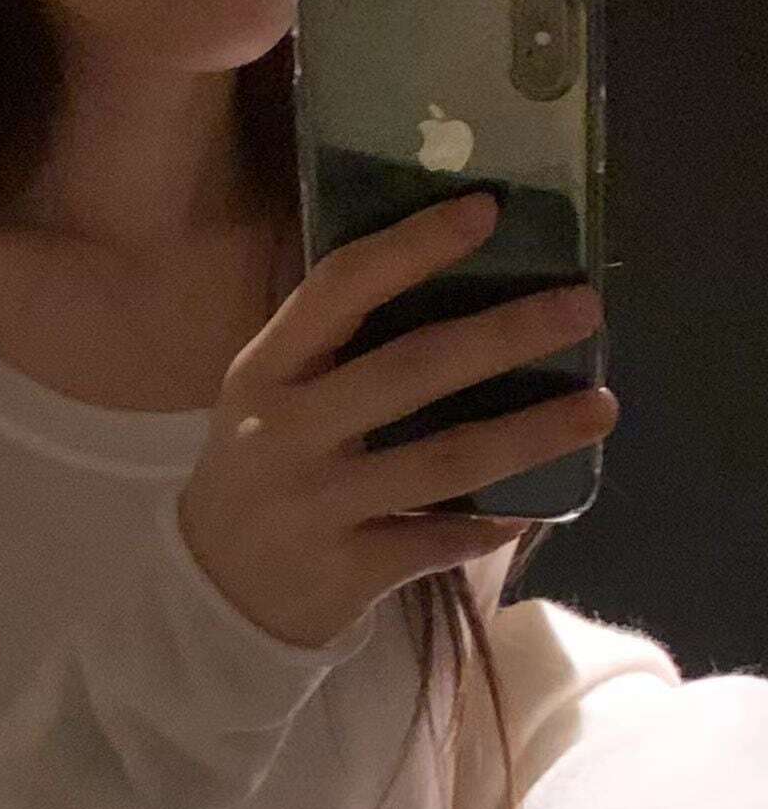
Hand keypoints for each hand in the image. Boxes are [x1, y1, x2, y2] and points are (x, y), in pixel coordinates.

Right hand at [177, 191, 616, 650]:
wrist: (209, 596)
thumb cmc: (258, 475)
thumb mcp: (266, 400)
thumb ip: (333, 349)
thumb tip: (461, 286)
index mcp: (264, 373)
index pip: (341, 289)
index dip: (414, 245)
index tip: (487, 211)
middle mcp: (285, 434)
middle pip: (412, 368)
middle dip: (506, 333)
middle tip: (582, 307)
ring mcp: (316, 507)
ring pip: (445, 459)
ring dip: (532, 433)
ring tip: (599, 408)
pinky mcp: (345, 572)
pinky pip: (438, 539)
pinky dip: (490, 523)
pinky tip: (532, 505)